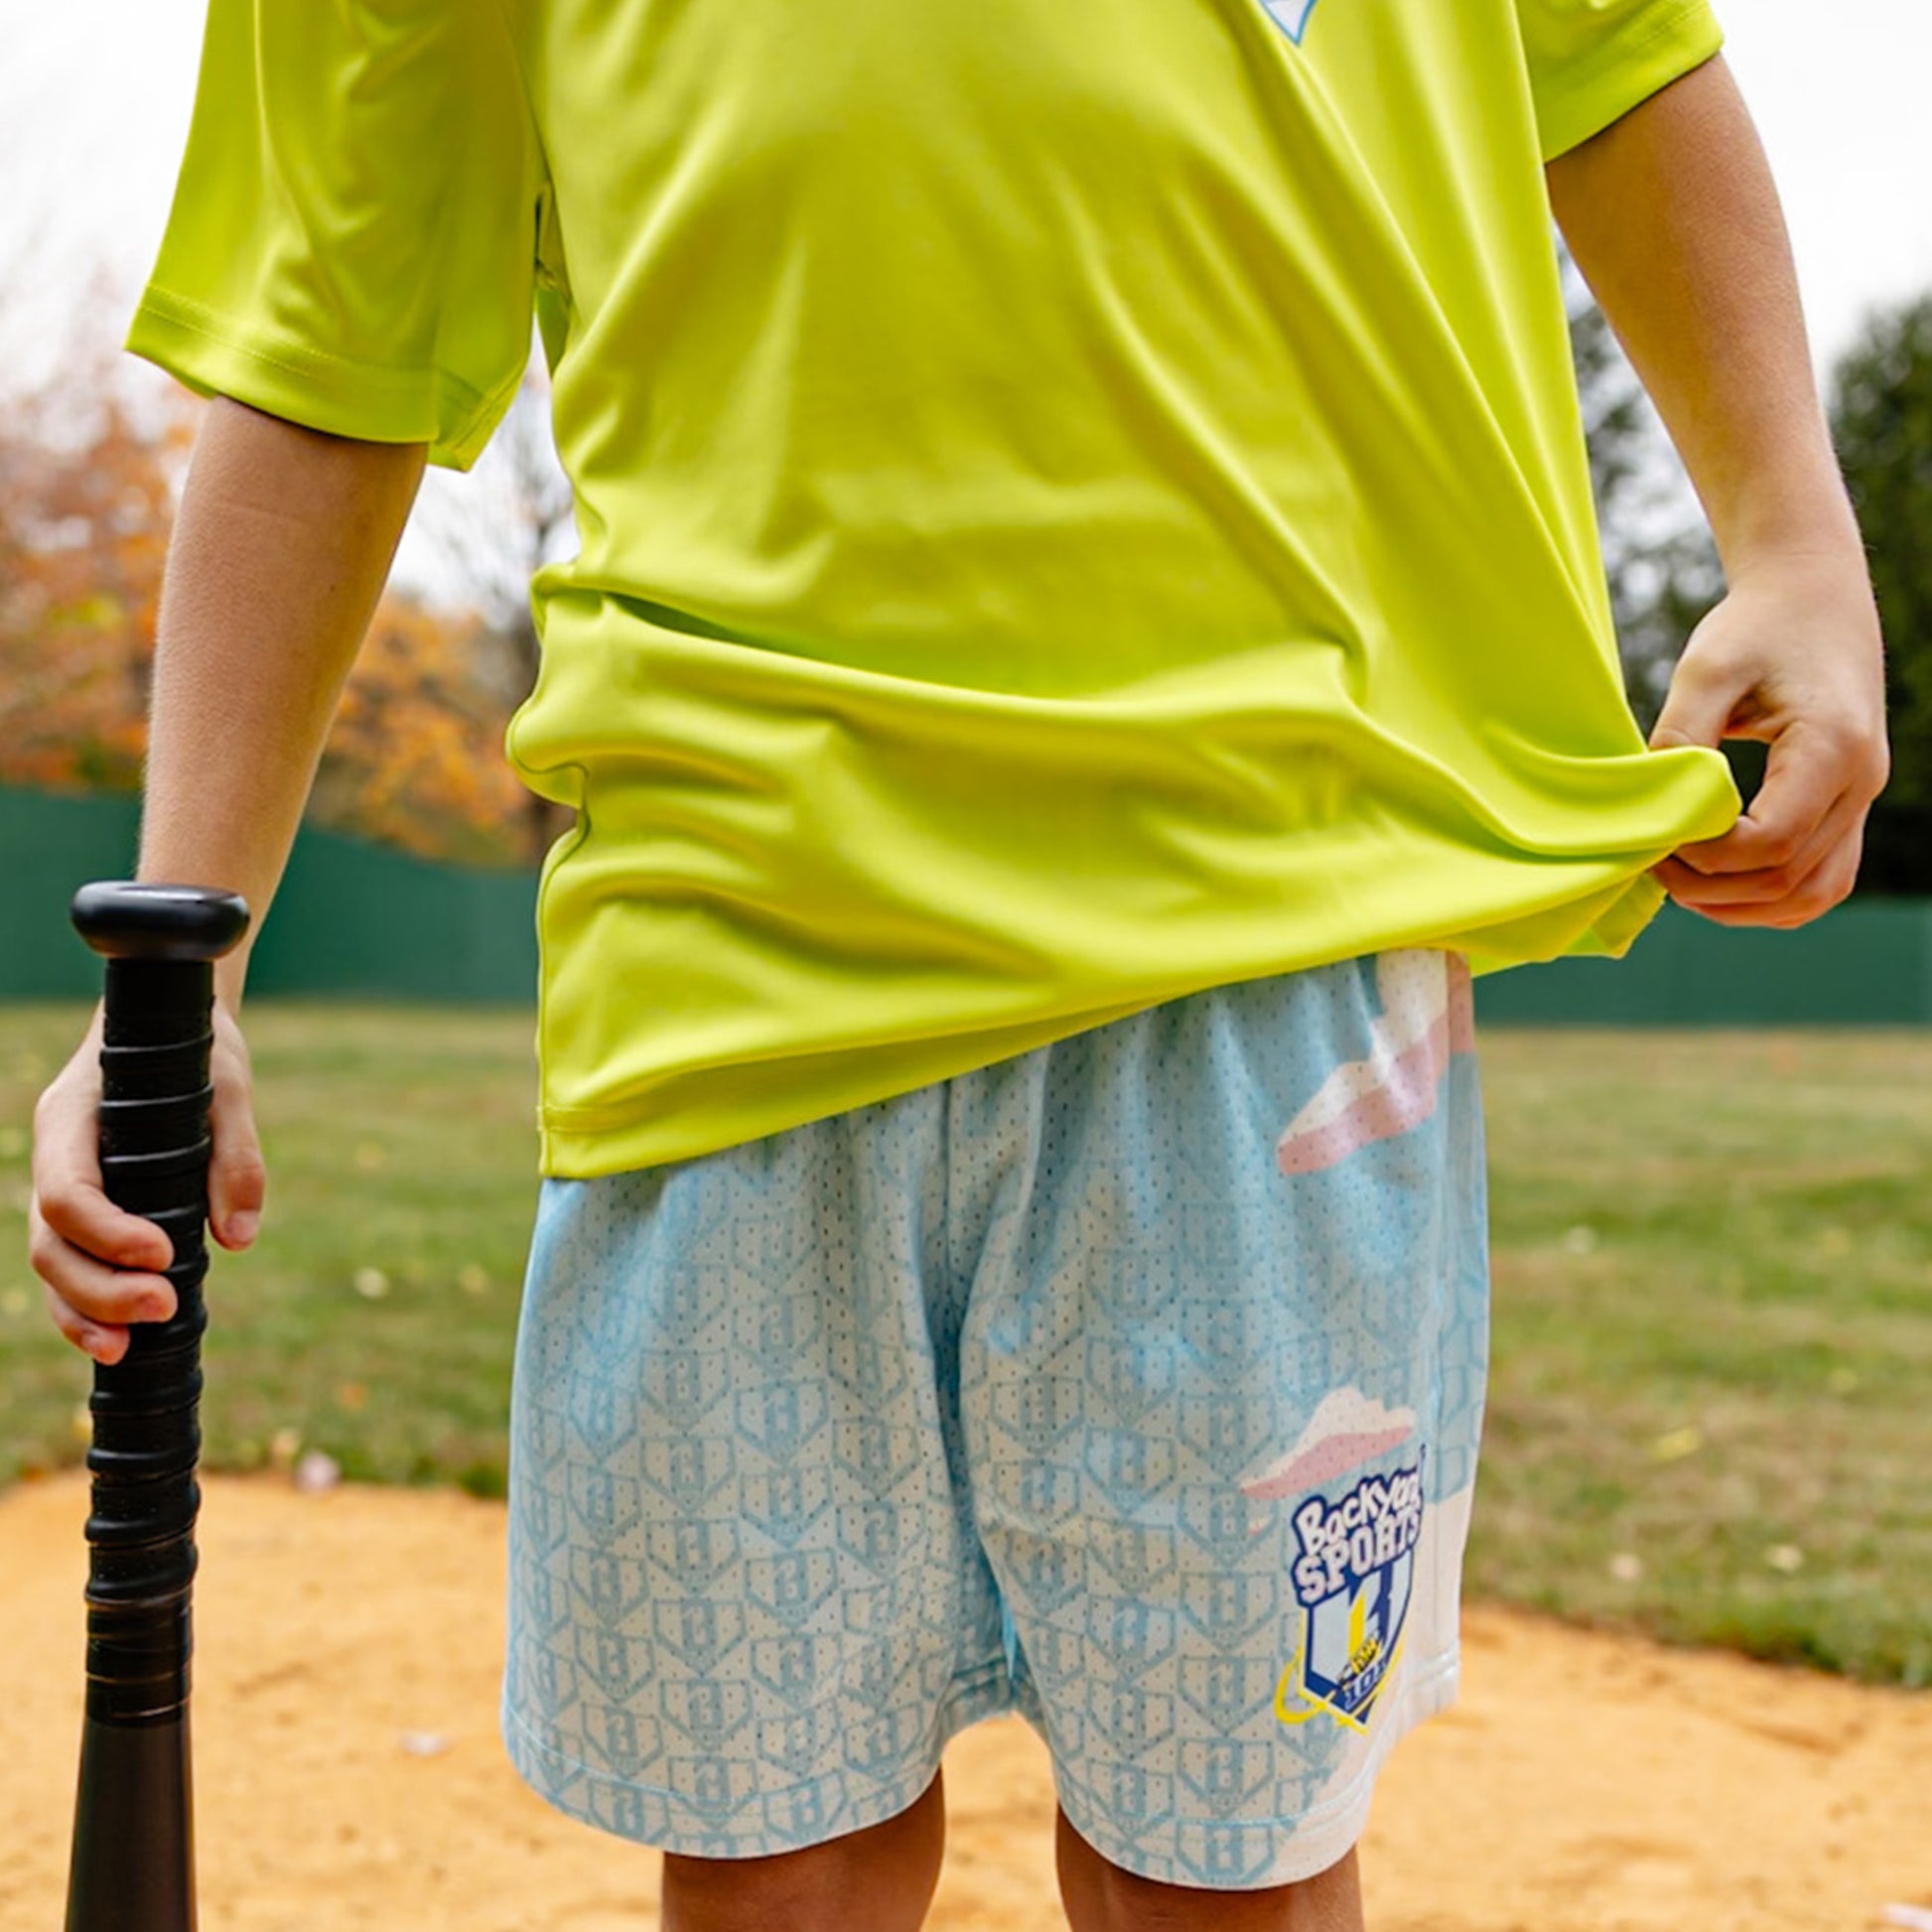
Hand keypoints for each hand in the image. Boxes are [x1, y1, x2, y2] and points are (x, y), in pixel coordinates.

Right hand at [29, 999, 264, 1363]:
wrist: (171, 1023)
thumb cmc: (196, 1047)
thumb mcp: (228, 1083)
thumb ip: (236, 1154)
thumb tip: (239, 1238)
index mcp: (73, 1118)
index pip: (69, 1189)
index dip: (108, 1232)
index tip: (165, 1254)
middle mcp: (55, 1156)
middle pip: (50, 1240)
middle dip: (98, 1286)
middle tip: (163, 1306)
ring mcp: (60, 1185)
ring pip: (51, 1262)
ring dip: (85, 1310)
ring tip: (128, 1347)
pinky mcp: (83, 1211)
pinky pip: (68, 1267)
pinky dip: (84, 1309)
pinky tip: (116, 1343)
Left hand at [1647, 551, 1888, 927]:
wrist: (1813, 596)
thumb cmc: (1757, 626)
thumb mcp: (1706, 670)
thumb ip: (1680, 738)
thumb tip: (1651, 810)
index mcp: (1833, 746)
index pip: (1770, 842)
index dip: (1705, 857)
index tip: (1656, 835)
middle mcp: (1862, 781)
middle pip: (1789, 878)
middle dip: (1711, 888)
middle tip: (1650, 865)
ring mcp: (1863, 797)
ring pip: (1814, 894)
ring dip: (1742, 906)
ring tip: (1678, 883)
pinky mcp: (1850, 804)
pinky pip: (1823, 880)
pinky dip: (1772, 897)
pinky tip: (1718, 883)